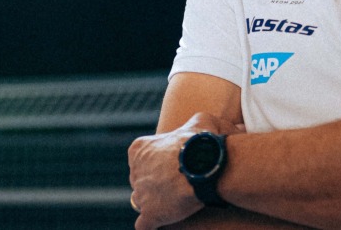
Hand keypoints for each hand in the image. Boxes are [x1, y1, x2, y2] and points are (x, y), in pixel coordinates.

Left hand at [129, 112, 229, 229]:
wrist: (205, 166)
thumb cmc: (202, 142)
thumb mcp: (201, 121)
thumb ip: (195, 123)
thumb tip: (204, 129)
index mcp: (139, 149)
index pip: (142, 159)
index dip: (158, 164)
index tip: (174, 167)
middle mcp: (135, 172)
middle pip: (142, 180)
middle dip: (155, 184)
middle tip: (178, 185)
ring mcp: (140, 194)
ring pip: (142, 202)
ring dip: (155, 204)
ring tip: (174, 203)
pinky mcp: (149, 215)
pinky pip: (144, 225)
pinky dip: (152, 225)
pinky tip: (162, 222)